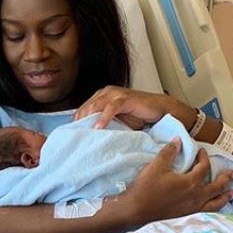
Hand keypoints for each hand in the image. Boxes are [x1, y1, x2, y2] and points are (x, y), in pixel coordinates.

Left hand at [74, 86, 196, 129]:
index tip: (72, 137)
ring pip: (95, 106)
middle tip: (75, 139)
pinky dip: (103, 118)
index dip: (76, 123)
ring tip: (84, 135)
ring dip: (89, 120)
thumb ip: (103, 124)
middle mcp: (106, 92)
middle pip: (86, 108)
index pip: (82, 110)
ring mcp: (116, 94)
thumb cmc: (139, 117)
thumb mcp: (117, 122)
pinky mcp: (125, 98)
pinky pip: (111, 107)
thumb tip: (87, 138)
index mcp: (101, 96)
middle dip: (80, 123)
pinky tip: (98, 128)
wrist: (161, 111)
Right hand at [117, 139, 232, 224]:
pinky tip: (214, 209)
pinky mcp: (187, 217)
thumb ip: (169, 152)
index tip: (202, 151)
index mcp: (190, 182)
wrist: (136, 211)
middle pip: (216, 186)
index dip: (204, 157)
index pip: (203, 167)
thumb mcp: (156, 166)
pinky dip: (214, 209)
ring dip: (225, 196)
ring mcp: (193, 208)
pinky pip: (207, 213)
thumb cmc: (146, 188)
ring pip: (215, 202)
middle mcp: (196, 196)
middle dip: (225, 179)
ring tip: (232, 193)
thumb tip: (178, 140)